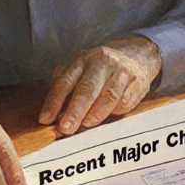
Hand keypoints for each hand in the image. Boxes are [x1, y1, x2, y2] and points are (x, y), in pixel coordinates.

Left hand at [39, 35, 161, 134]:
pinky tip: (110, 117)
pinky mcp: (138, 81)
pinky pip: (125, 101)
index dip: (54, 102)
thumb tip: (52, 117)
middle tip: (66, 129)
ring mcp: (121, 70)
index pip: (64, 81)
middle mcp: (101, 61)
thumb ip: (66, 89)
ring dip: (96, 114)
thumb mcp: (80, 71)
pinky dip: (115, 112)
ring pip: (108, 96)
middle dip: (75, 111)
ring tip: (86, 125)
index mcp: (82, 59)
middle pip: (86, 89)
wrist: (136, 56)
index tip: (45, 120)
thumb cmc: (100, 71)